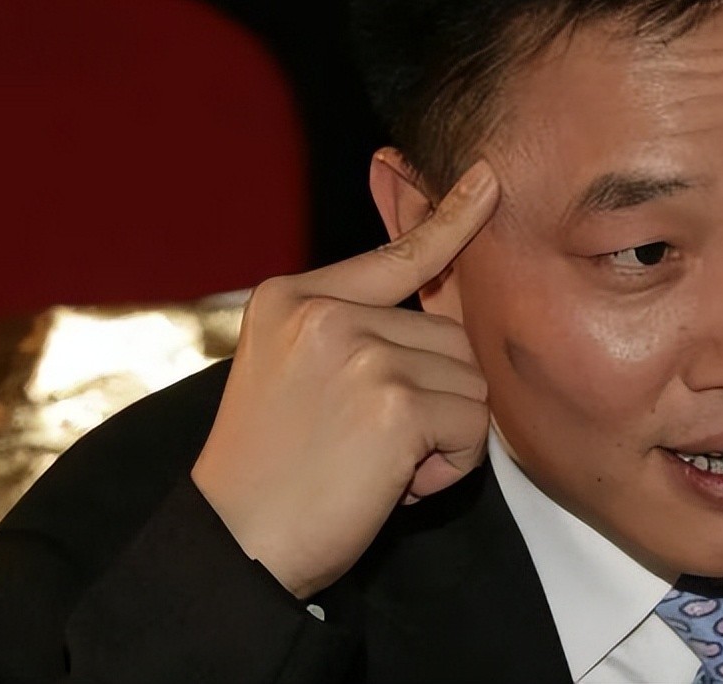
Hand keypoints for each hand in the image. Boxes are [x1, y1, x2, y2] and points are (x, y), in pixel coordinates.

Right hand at [191, 161, 498, 597]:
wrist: (234, 542)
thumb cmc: (270, 470)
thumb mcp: (293, 370)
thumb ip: (355, 326)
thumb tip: (442, 294)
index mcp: (293, 297)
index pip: (395, 253)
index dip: (450, 219)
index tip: (488, 179)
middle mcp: (324, 311)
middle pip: (449, 334)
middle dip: (433, 396)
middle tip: (370, 443)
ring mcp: (361, 351)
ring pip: (470, 379)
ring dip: (443, 434)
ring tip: (377, 463)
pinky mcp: (395, 401)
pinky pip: (474, 424)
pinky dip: (449, 467)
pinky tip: (393, 485)